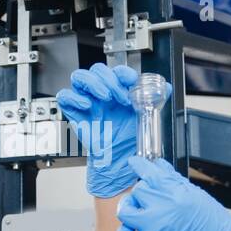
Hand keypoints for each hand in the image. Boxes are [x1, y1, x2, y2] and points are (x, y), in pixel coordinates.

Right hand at [55, 63, 171, 198]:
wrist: (118, 161)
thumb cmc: (128, 139)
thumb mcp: (145, 117)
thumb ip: (156, 100)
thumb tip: (165, 87)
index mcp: (118, 90)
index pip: (116, 71)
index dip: (123, 72)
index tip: (131, 80)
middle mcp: (101, 93)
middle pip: (97, 70)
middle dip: (109, 79)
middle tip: (120, 96)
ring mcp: (86, 101)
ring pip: (80, 77)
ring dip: (93, 83)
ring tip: (105, 96)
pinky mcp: (75, 112)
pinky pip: (65, 96)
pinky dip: (74, 97)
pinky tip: (87, 104)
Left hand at [115, 155, 230, 230]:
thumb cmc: (211, 220)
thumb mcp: (194, 192)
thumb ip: (172, 179)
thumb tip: (158, 165)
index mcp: (176, 193)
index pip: (149, 173)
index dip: (139, 165)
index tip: (135, 163)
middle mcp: (163, 209)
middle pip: (138, 190)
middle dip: (144, 191)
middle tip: (151, 196)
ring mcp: (155, 228)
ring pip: (126, 211)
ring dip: (130, 208)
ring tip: (137, 209)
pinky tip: (131, 229)